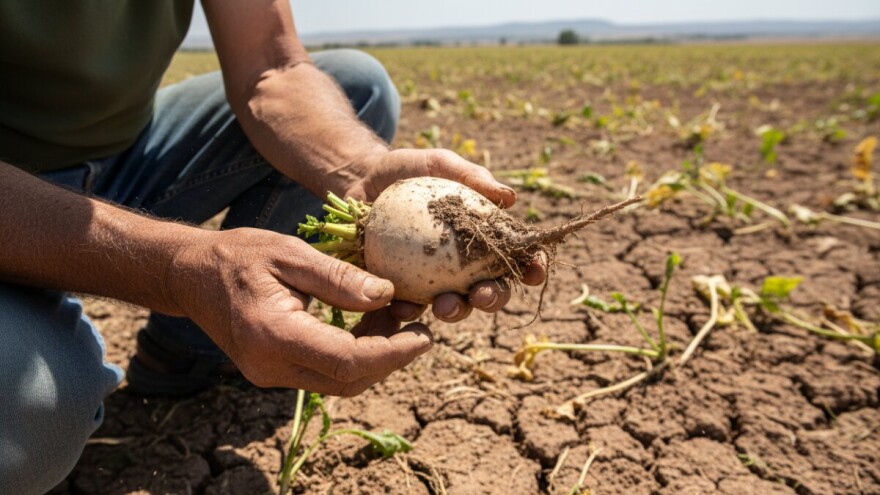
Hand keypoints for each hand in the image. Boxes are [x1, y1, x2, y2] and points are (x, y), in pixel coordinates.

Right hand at [166, 228, 432, 395]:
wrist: (189, 275)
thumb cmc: (238, 255)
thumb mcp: (290, 253)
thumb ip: (339, 278)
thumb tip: (386, 295)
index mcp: (274, 335)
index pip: (347, 360)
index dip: (393, 353)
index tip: (426, 337)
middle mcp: (270, 366)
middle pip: (348, 380)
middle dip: (390, 357)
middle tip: (415, 322)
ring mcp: (270, 375)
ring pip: (340, 382)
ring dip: (375, 356)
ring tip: (393, 315)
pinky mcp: (274, 372)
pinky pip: (325, 373)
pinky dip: (354, 354)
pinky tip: (367, 322)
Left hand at [341, 148, 546, 322]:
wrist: (361, 179)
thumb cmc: (408, 170)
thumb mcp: (439, 164)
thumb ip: (471, 176)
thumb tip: (509, 197)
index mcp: (484, 238)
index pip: (516, 256)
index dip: (531, 267)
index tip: (534, 272)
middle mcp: (465, 265)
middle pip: (491, 289)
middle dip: (494, 298)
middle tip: (483, 294)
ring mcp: (434, 280)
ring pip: (454, 305)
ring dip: (456, 311)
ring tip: (446, 306)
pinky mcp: (401, 288)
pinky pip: (408, 305)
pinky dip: (408, 309)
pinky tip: (403, 306)